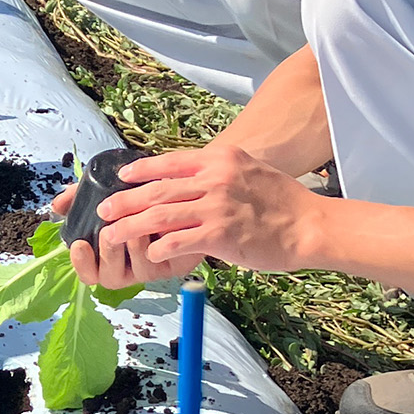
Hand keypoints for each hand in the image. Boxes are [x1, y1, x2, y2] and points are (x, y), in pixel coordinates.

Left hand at [61, 144, 322, 287]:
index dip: (141, 171)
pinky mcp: (220, 235)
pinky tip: (148, 254)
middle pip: (157, 190)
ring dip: (130, 226)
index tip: (122, 177)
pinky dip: (159, 248)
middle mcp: (213, 178)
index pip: (169, 161)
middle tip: (103, 210)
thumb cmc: (281, 201)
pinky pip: (179, 241)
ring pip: (159, 216)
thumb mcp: (247, 169)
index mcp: (218, 159)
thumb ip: (216, 170)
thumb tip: (186, 178)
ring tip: (111, 234)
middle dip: (125, 201)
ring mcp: (215, 207)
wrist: (310, 225)